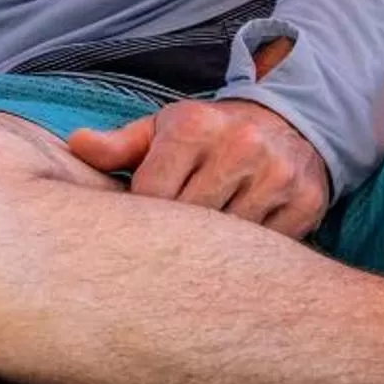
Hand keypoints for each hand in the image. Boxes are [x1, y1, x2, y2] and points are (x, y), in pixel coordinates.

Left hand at [65, 95, 330, 238]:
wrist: (288, 124)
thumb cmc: (207, 134)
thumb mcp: (161, 129)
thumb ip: (119, 145)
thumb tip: (76, 145)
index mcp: (194, 126)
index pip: (153, 194)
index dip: (142, 221)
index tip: (141, 230)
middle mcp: (239, 147)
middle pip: (191, 220)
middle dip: (175, 239)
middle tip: (165, 251)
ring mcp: (277, 176)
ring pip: (231, 241)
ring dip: (214, 254)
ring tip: (200, 256)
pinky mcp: (307, 204)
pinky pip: (270, 249)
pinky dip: (252, 259)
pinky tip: (238, 254)